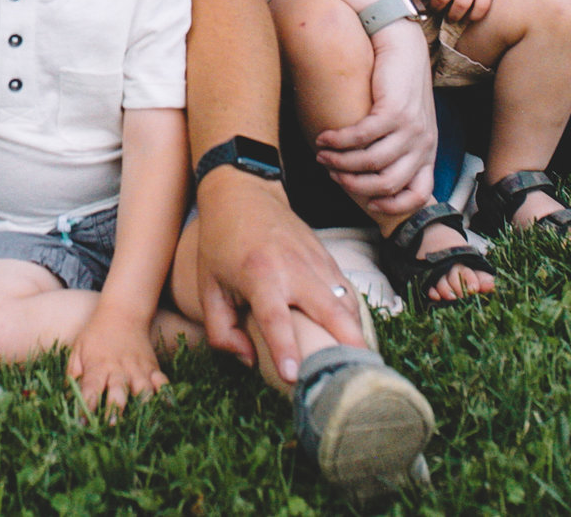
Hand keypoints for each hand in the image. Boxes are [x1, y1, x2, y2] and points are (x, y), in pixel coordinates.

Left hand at [65, 311, 165, 414]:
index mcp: (97, 366)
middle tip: (111, 425)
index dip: (85, 406)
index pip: (90, 389)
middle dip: (115, 408)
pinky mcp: (152, 366)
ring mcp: (137, 368)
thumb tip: (67, 399)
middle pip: (118, 390)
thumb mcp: (78, 350)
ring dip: (142, 406)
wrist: (122, 312)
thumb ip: (73, 374)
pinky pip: (162, 381)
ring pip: (143, 389)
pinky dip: (166, 394)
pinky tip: (168, 408)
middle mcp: (118, 369)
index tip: (81, 423)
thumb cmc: (96, 334)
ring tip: (143, 422)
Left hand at [192, 169, 367, 383]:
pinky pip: (347, 292)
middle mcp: (294, 267)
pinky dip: (355, 317)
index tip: (295, 377)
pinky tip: (357, 340)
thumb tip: (250, 361)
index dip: (285, 349)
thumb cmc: (221, 242)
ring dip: (357, 335)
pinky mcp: (328, 258)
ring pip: (346, 303)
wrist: (243, 193)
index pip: (275, 318)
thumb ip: (221, 331)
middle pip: (330, 310)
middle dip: (347, 345)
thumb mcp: (207, 286)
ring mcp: (316, 261)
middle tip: (357, 378)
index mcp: (259, 274)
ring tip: (363, 367)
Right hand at [312, 19, 435, 217]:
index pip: (419, 194)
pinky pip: (361, 137)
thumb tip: (366, 176)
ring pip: (371, 163)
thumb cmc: (398, 84)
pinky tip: (324, 138)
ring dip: (340, 162)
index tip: (367, 203)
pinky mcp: (395, 110)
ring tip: (322, 155)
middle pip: (388, 184)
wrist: (403, 43)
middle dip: (355, 184)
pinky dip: (339, 141)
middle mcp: (424, 143)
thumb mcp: (407, 122)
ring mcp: (412, 128)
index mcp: (428, 152)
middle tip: (332, 173)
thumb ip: (396, 149)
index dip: (392, 205)